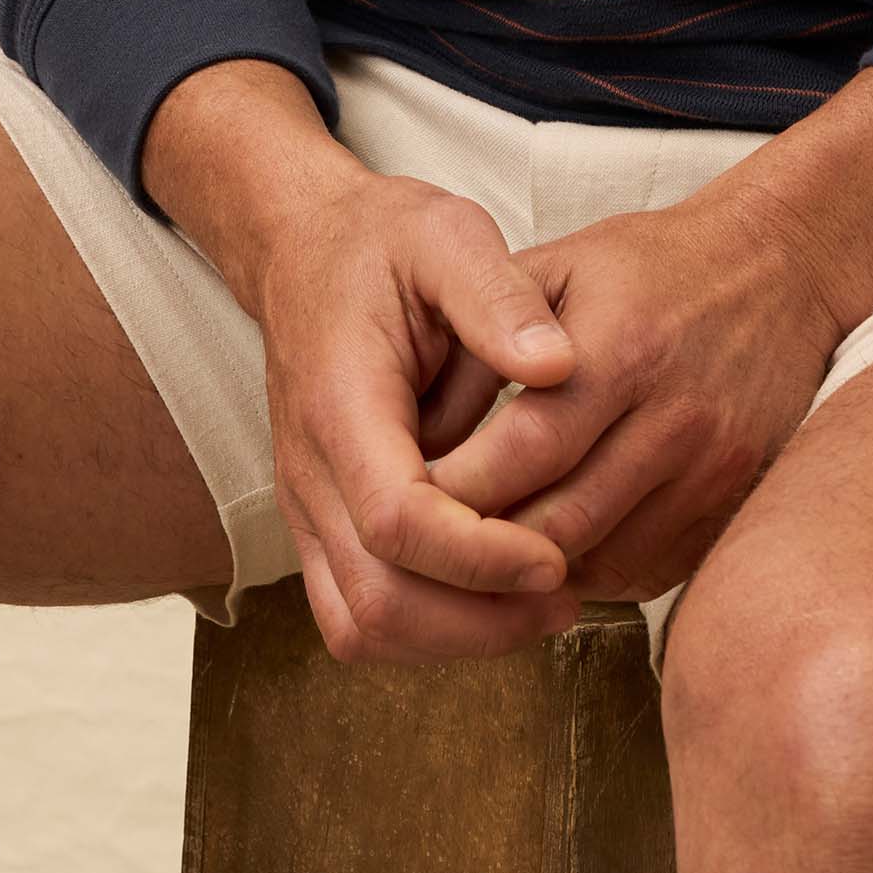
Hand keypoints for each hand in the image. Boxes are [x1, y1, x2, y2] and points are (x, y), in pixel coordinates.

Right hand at [252, 167, 590, 663]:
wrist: (306, 251)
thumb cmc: (381, 244)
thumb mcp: (446, 234)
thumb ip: (497, 295)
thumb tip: (558, 365)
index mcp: (339, 403)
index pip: (395, 520)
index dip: (478, 557)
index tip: (555, 558)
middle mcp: (309, 471)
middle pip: (377, 599)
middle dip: (478, 620)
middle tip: (566, 597)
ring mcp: (307, 507)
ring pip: (362, 624)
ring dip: (455, 637)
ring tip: (544, 607)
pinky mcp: (322, 523)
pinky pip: (358, 612)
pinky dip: (428, 628)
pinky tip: (497, 596)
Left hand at [416, 180, 847, 604]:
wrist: (780, 268)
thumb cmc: (652, 266)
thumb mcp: (561, 265)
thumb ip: (488, 336)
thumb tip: (417, 429)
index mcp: (622, 348)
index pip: (522, 453)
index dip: (455, 490)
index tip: (405, 497)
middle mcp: (676, 419)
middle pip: (558, 522)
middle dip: (482, 544)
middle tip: (428, 547)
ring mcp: (715, 471)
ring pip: (600, 562)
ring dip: (532, 571)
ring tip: (481, 553)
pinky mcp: (736, 504)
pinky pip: (648, 573)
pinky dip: (591, 573)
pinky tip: (555, 549)